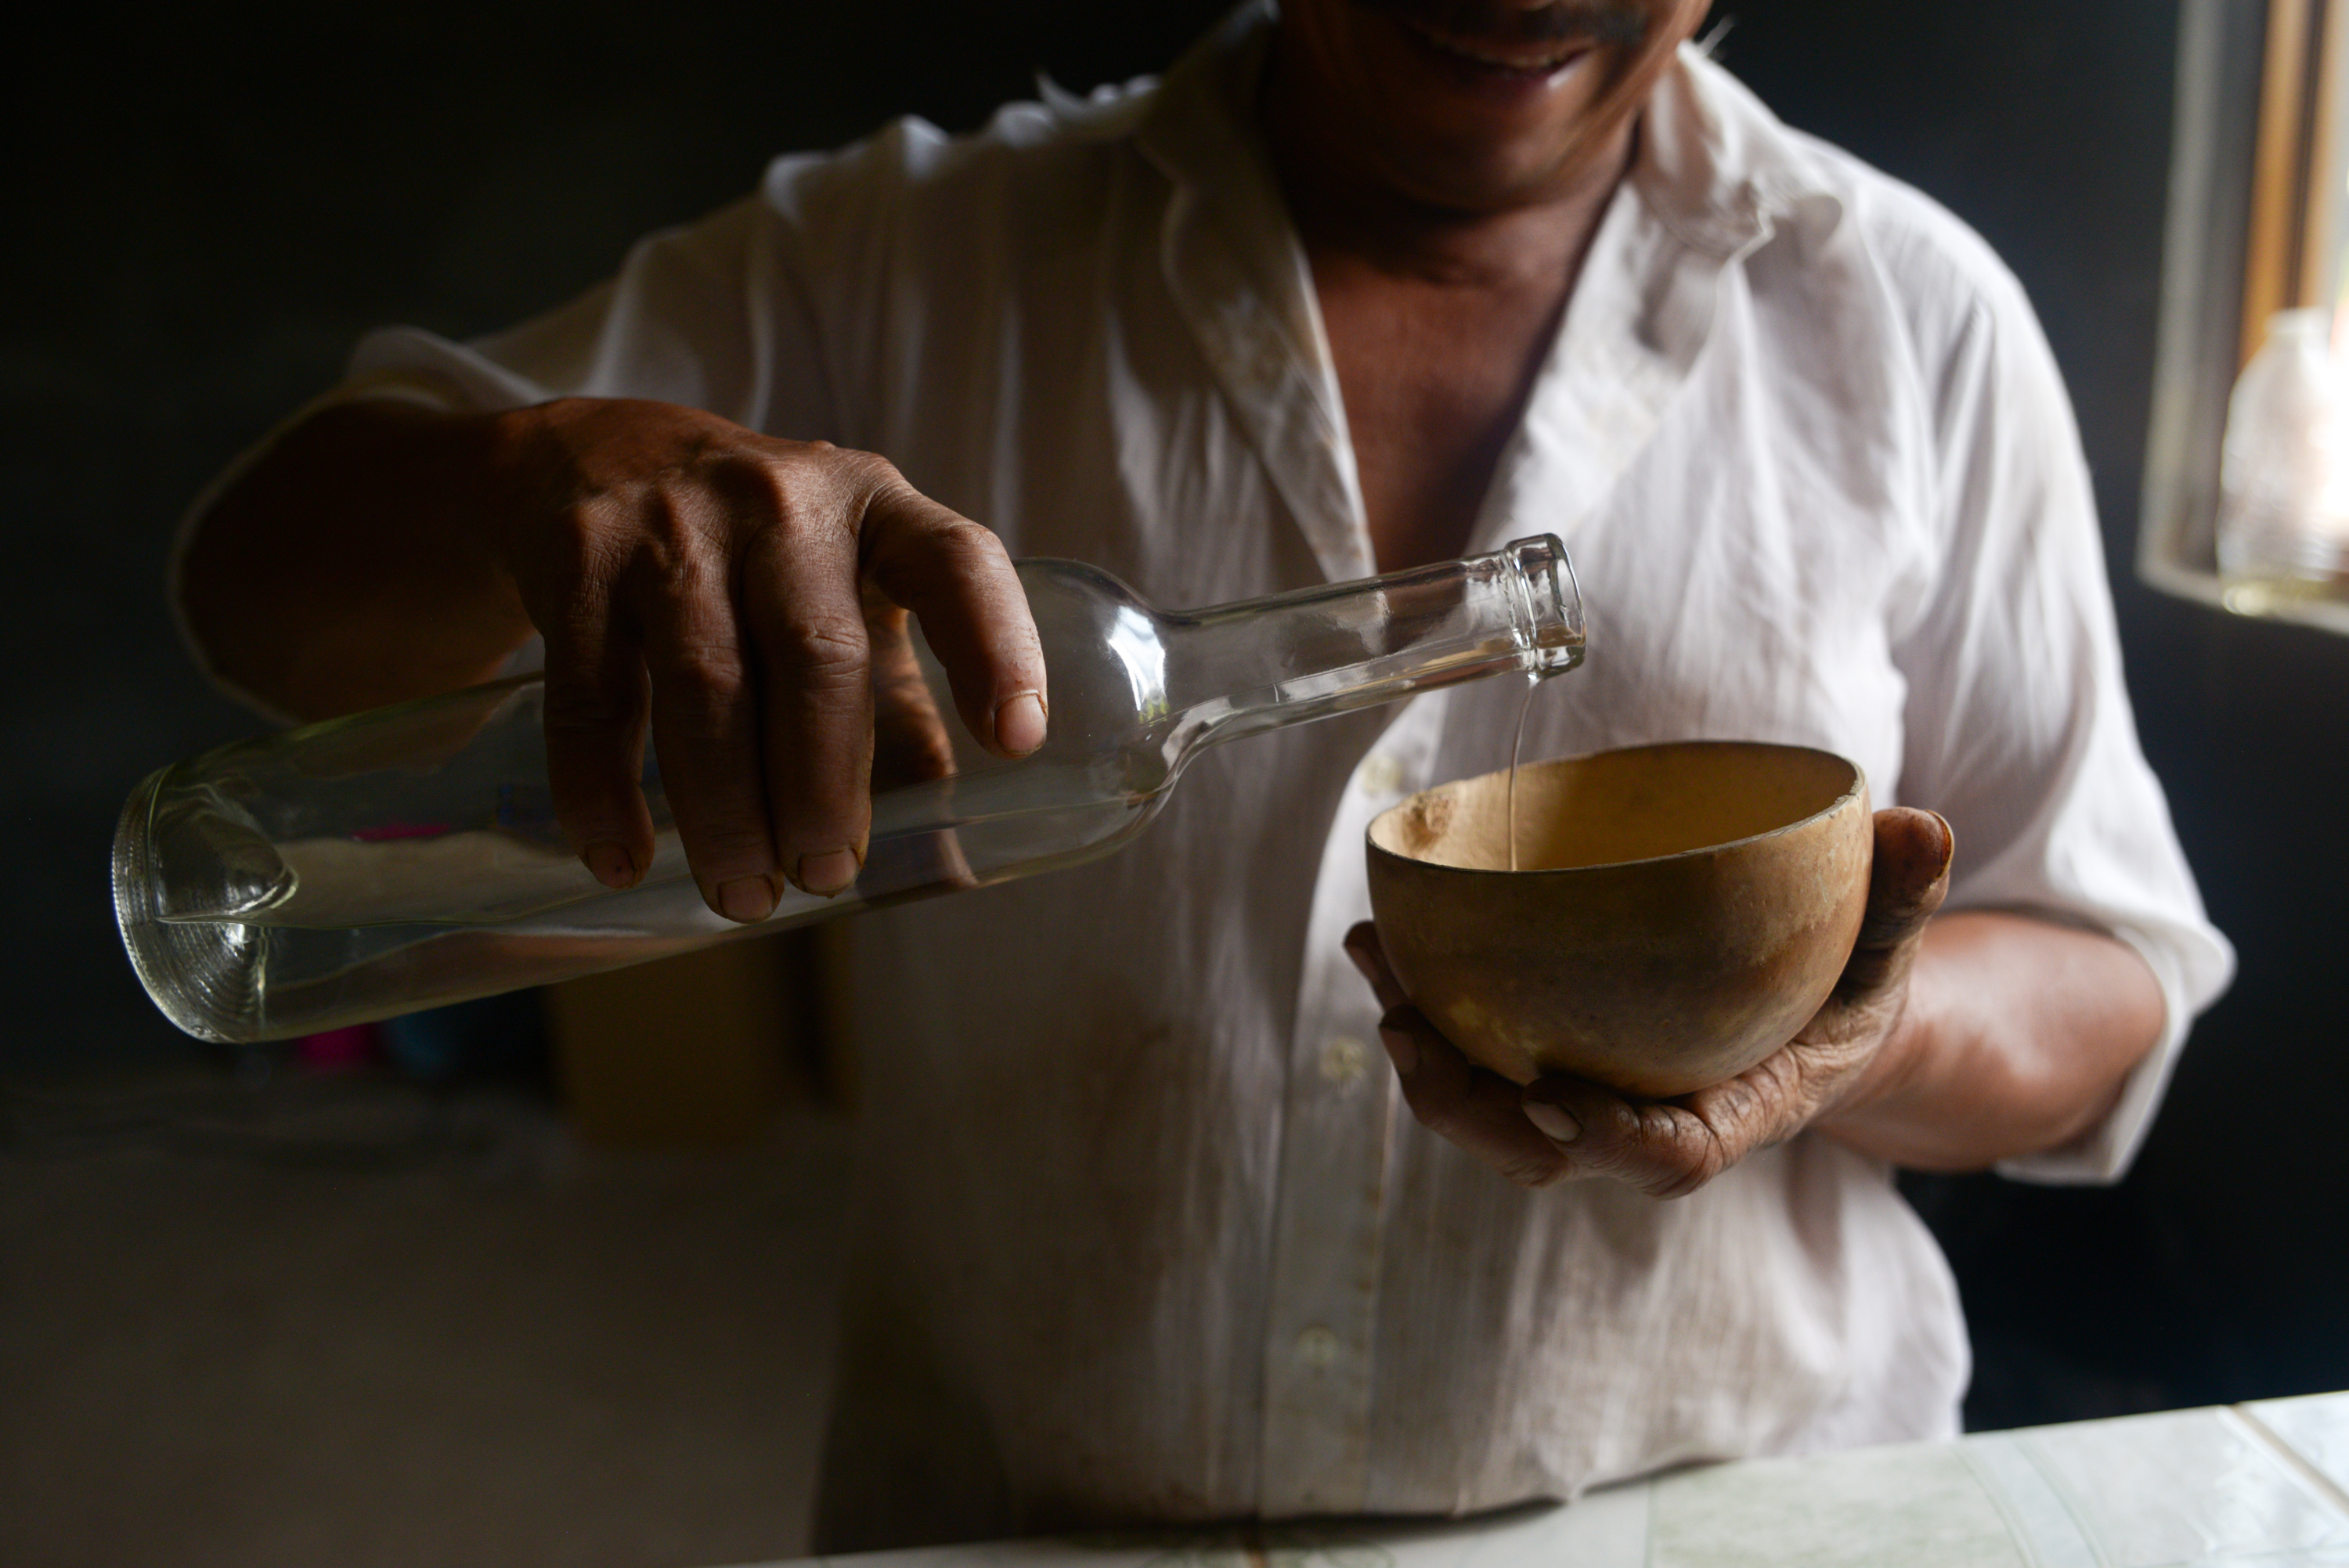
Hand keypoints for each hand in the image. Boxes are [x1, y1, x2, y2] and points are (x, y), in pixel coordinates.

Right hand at [485, 397, 1045, 920]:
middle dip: (824, 788)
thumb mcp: (841, 594)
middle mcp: (783, 502)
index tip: (1017, 743)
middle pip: (818, 656)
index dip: (995, 648)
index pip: (956, 564)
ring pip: (708, 684)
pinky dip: (603, 791)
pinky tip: (622, 858)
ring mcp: (673, 522)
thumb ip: (896, 710)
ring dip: (727, 809)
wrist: (589, 455)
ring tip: (743, 892)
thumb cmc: (752, 555)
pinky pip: (595, 695)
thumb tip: (949, 866)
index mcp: (877, 508)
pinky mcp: (579, 558)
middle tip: (823, 878)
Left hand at [1344, 808, 1953, 1196]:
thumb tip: (1922, 829)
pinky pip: (1477, 1060)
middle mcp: (1649, 1123)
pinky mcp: (1551, 1068)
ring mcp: (1593, 1102)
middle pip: (1544, 1150)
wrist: (1814, 1022)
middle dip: (1468, 1106)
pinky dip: (1425, 1008)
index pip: (1669, 1154)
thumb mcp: (1892, 951)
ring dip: (1422, 1050)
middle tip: (1410, 1033)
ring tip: (1377, 970)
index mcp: (1736, 1112)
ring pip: (1491, 1113)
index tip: (1551, 1102)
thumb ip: (1906, 897)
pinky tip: (1381, 943)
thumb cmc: (1848, 988)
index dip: (1608, 1140)